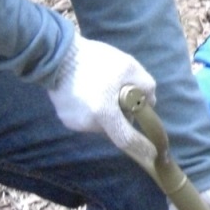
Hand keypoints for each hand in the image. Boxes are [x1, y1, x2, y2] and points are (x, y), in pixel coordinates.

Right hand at [47, 34, 156, 169]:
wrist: (57, 55)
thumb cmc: (95, 60)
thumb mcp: (128, 66)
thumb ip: (146, 86)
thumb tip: (149, 103)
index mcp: (103, 112)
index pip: (126, 139)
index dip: (141, 148)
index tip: (153, 154)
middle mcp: (87, 123)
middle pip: (114, 128)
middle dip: (122, 116)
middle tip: (122, 95)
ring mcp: (74, 122)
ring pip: (101, 123)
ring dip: (107, 112)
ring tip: (103, 89)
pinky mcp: (65, 118)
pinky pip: (88, 118)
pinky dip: (94, 109)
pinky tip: (90, 91)